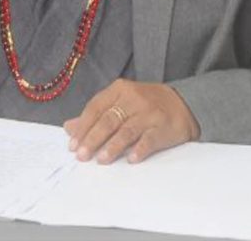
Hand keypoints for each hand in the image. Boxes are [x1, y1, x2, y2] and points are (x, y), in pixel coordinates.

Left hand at [63, 79, 199, 164]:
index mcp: (119, 90)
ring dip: (113, 146)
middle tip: (82, 156)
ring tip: (101, 160)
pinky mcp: (163, 126)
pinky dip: (139, 149)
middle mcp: (133, 99)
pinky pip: (149, 139)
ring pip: (127, 130)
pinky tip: (131, 159)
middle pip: (109, 120)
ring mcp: (149, 112)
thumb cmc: (144, 105)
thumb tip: (69, 127)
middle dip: (93, 139)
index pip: (95, 108)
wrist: (182, 103)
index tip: (73, 145)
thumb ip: (95, 115)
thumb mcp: (119, 103)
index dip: (83, 127)